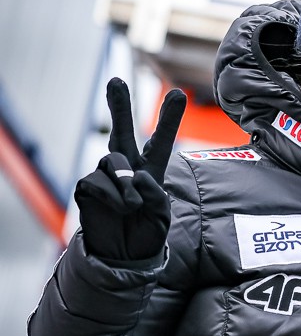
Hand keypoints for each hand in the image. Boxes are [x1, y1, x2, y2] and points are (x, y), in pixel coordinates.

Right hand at [73, 79, 186, 260]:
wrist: (122, 255)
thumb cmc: (146, 232)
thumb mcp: (162, 216)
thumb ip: (155, 194)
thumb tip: (136, 176)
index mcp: (151, 171)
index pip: (160, 142)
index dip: (168, 119)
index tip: (178, 94)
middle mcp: (127, 168)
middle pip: (123, 132)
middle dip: (119, 106)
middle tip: (115, 80)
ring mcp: (105, 176)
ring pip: (113, 162)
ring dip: (124, 184)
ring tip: (131, 207)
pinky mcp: (87, 187)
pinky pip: (96, 182)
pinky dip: (110, 197)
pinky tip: (116, 210)